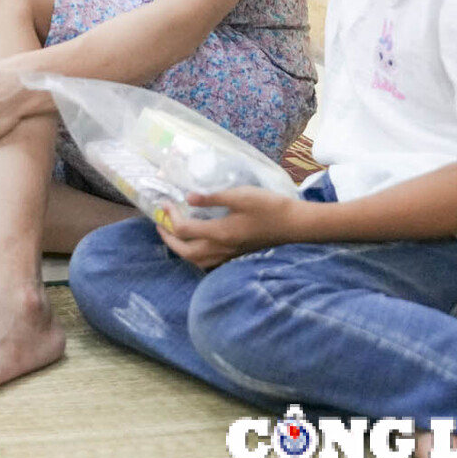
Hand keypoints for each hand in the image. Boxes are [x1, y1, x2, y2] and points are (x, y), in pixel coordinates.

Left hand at [160, 188, 306, 269]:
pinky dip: (194, 255)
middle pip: (185, 251)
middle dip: (168, 239)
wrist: (296, 225)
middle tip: (160, 223)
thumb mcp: (240, 195)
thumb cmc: (270, 207)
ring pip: (196, 260)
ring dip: (180, 249)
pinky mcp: (236, 255)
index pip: (184, 230)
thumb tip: (188, 198)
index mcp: (220, 233)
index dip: (170, 217)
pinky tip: (196, 243)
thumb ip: (213, 197)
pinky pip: (207, 262)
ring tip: (172, 234)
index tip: (164, 203)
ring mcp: (229, 255)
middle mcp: (221, 249)